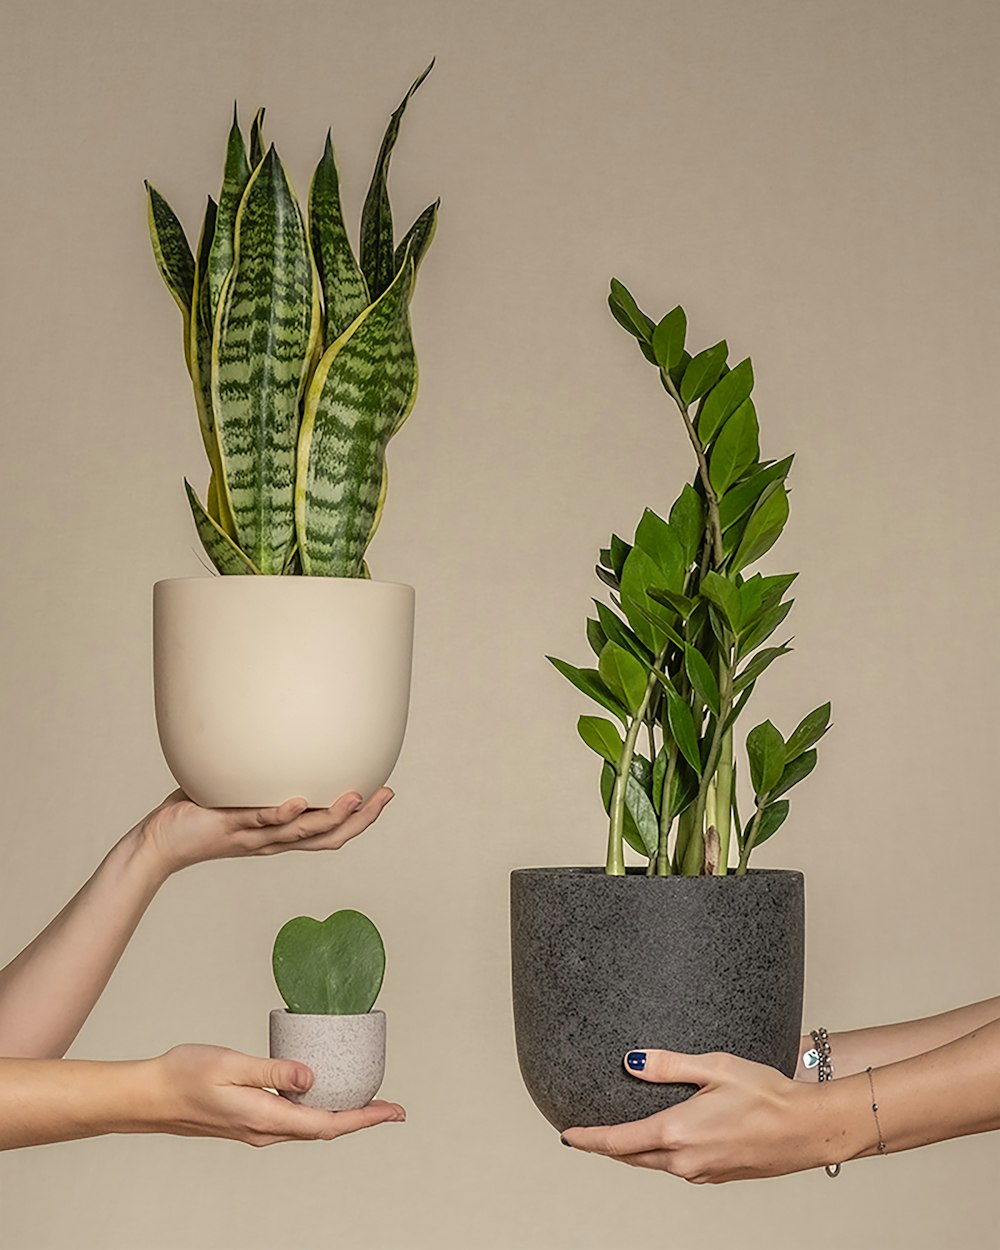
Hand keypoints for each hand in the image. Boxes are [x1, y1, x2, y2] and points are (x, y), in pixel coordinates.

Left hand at [138, 786, 394, 875]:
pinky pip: (259, 821)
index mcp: (281, 835)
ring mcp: (253, 835)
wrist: (161, 841)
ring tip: (356, 796)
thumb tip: (279, 733)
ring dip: (331, 816)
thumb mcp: (241, 789)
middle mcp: (273, 840)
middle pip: (327, 837)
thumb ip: (262, 771)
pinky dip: (280, 814)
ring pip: (301, 833)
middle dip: (360, 819)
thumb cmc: (200, 812)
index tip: (385, 794)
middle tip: (385, 795)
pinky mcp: (229, 826)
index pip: (330, 832)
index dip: (361, 818)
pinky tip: (297, 802)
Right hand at [148, 1044, 404, 1145]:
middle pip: (325, 1128)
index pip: (327, 1123)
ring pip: (310, 1125)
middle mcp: (265, 1130)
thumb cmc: (185, 1075)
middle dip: (362, 1118)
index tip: (393, 1111)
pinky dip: (317, 1109)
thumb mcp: (231, 1065)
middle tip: (392, 1106)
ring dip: (341, 1114)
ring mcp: (257, 1128)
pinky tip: (322, 1093)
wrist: (150, 1096)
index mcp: (265, 1119)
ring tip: (367, 1099)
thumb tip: (312, 1077)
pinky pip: (294, 1119)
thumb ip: (272, 1071)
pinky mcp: (249, 1120)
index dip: (364, 1118)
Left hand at [561, 1049, 847, 1182]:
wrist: (807, 1130)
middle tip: (584, 1135)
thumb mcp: (714, 1066)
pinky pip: (677, 1168)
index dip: (588, 1139)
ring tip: (617, 1135)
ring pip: (654, 1165)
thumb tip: (630, 1061)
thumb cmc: (766, 1094)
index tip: (566, 1135)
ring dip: (633, 1152)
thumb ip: (668, 1064)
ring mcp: (702, 1173)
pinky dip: (659, 1156)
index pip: (618, 1141)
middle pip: (631, 1158)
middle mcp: (684, 1161)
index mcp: (677, 1133)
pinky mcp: (717, 1176)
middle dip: (606, 1146)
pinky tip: (662, 1140)